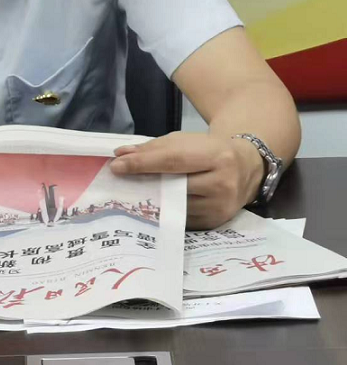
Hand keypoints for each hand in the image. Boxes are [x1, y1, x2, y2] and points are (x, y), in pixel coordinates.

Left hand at [110, 132, 264, 229]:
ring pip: (175, 206)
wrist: (247, 168)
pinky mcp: (215, 223)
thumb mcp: (186, 141)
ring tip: (131, 193)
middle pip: (173, 186)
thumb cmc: (210, 151)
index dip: (142, 164)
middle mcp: (222, 184)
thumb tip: (120, 156)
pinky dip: (164, 212)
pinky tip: (150, 205)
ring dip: (151, 200)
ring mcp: (220, 207)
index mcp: (216, 156)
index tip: (117, 166)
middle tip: (118, 182)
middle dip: (143, 183)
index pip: (173, 160)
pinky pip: (181, 219)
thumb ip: (153, 148)